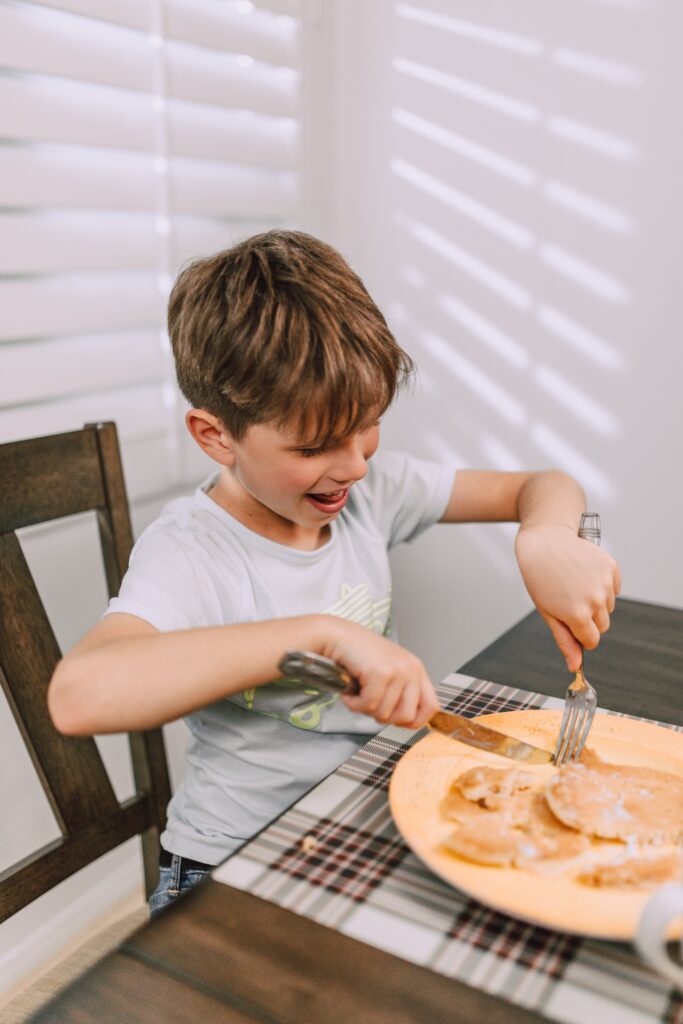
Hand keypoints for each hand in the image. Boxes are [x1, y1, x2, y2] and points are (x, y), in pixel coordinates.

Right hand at [323, 619, 439, 728]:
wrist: (336, 636)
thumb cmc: (358, 654)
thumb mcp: (389, 671)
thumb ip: (401, 693)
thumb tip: (406, 722)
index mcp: (416, 669)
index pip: (431, 707)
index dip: (414, 721)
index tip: (396, 720)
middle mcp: (411, 669)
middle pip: (406, 716)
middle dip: (383, 717)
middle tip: (369, 703)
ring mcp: (397, 670)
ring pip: (384, 713)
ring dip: (364, 708)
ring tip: (357, 692)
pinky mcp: (380, 673)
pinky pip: (368, 705)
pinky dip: (354, 704)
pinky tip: (350, 692)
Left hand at [514, 523, 621, 670]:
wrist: (545, 541)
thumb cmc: (540, 577)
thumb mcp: (548, 612)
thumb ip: (565, 641)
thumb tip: (576, 666)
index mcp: (578, 615)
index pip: (592, 640)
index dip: (580, 634)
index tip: (570, 623)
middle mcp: (595, 600)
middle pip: (602, 625)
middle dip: (588, 619)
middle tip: (568, 600)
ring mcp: (605, 583)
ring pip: (608, 606)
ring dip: (595, 600)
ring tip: (573, 584)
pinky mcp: (612, 568)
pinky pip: (614, 587)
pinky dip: (603, 584)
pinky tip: (584, 573)